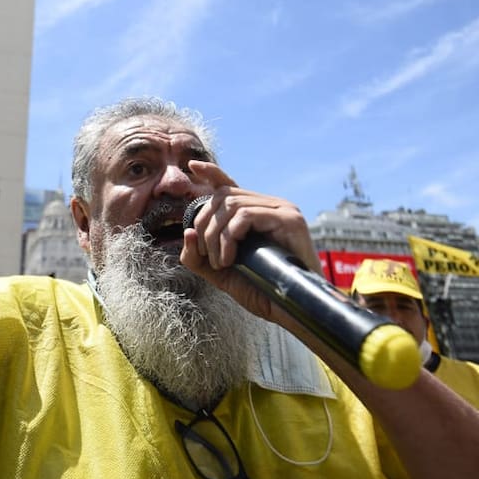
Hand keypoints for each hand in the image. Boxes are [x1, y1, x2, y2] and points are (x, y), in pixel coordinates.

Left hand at [179, 161, 322, 323]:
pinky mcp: (290, 219)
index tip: (192, 166)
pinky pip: (247, 215)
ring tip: (221, 262)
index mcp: (256, 213)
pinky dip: (230, 236)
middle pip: (223, 196)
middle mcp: (270, 205)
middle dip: (205, 225)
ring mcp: (283, 209)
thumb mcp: (221, 272)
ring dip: (216, 236)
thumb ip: (199, 257)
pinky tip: (231, 258)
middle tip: (207, 256)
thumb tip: (187, 232)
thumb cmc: (261, 291)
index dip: (211, 173)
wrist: (290, 311)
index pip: (230, 185)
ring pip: (232, 205)